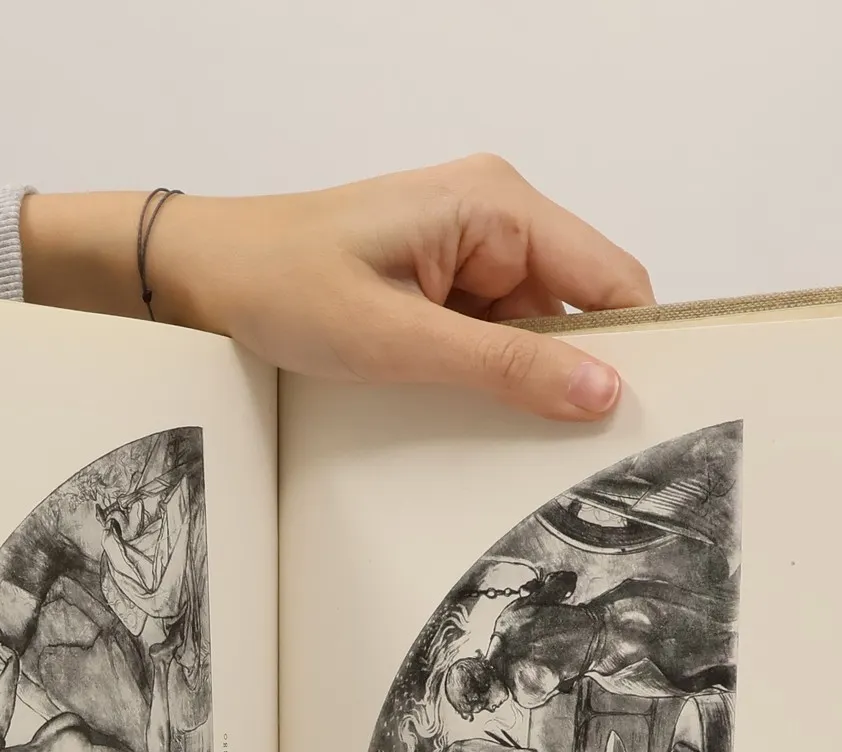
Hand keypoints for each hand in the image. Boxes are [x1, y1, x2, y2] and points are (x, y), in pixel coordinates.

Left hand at [21, 156, 653, 421]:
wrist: (198, 274)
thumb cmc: (281, 285)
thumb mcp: (400, 340)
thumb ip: (507, 367)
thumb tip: (603, 392)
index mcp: (497, 206)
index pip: (612, 279)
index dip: (637, 347)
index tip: (643, 419)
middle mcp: (494, 217)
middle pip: (581, 307)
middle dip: (579, 374)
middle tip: (575, 454)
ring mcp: (466, 251)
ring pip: (538, 330)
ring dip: (527, 382)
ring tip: (506, 438)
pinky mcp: (440, 283)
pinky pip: (494, 336)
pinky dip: (490, 378)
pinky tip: (467, 415)